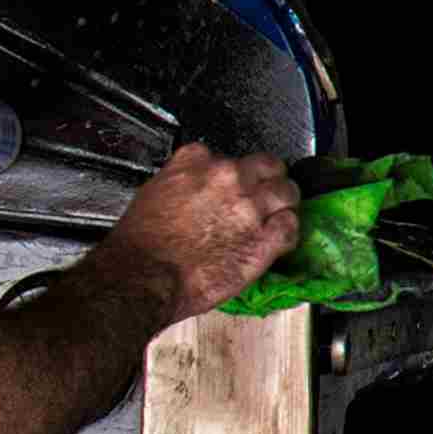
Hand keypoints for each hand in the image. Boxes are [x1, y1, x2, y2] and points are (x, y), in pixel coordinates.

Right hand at [108, 144, 302, 321]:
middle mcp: (228, 178)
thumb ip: (180, 183)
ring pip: (287, 192)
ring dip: (283, 204)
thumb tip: (192, 191)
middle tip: (262, 196)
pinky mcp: (265, 239)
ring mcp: (250, 208)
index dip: (230, 174)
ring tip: (275, 216)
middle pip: (267, 166)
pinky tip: (276, 239)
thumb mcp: (151, 194)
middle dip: (267, 180)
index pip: (227, 156)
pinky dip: (287, 232)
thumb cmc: (140, 244)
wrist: (145, 277)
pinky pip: (291, 226)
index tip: (227, 186)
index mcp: (196, 162)